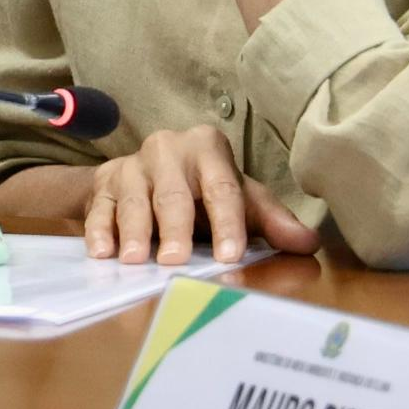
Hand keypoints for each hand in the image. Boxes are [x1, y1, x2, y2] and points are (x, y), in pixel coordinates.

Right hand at [85, 126, 321, 263]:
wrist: (150, 174)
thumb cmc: (204, 190)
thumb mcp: (241, 199)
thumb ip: (271, 221)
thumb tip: (307, 244)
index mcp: (208, 148)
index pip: (222, 188)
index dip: (227, 223)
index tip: (230, 254)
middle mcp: (168, 149)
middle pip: (173, 194)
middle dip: (175, 228)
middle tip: (175, 261)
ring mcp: (132, 165)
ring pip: (134, 200)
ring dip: (134, 232)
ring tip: (135, 260)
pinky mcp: (104, 183)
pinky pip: (101, 207)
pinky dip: (100, 230)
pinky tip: (103, 251)